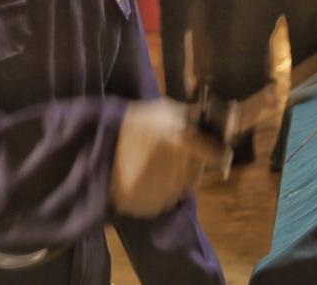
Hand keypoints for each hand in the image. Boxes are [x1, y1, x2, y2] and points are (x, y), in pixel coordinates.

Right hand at [109, 99, 224, 217]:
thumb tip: (207, 121)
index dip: (218, 152)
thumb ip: (189, 116)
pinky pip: (166, 198)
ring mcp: (168, 192)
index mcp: (187, 145)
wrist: (97, 151)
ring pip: (183, 186)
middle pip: (198, 171)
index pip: (219, 155)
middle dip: (192, 162)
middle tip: (174, 152)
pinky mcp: (153, 206)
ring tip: (157, 164)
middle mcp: (182, 171)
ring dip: (177, 176)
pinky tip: (147, 177)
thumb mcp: (162, 111)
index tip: (215, 150)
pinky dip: (162, 190)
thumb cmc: (130, 125)